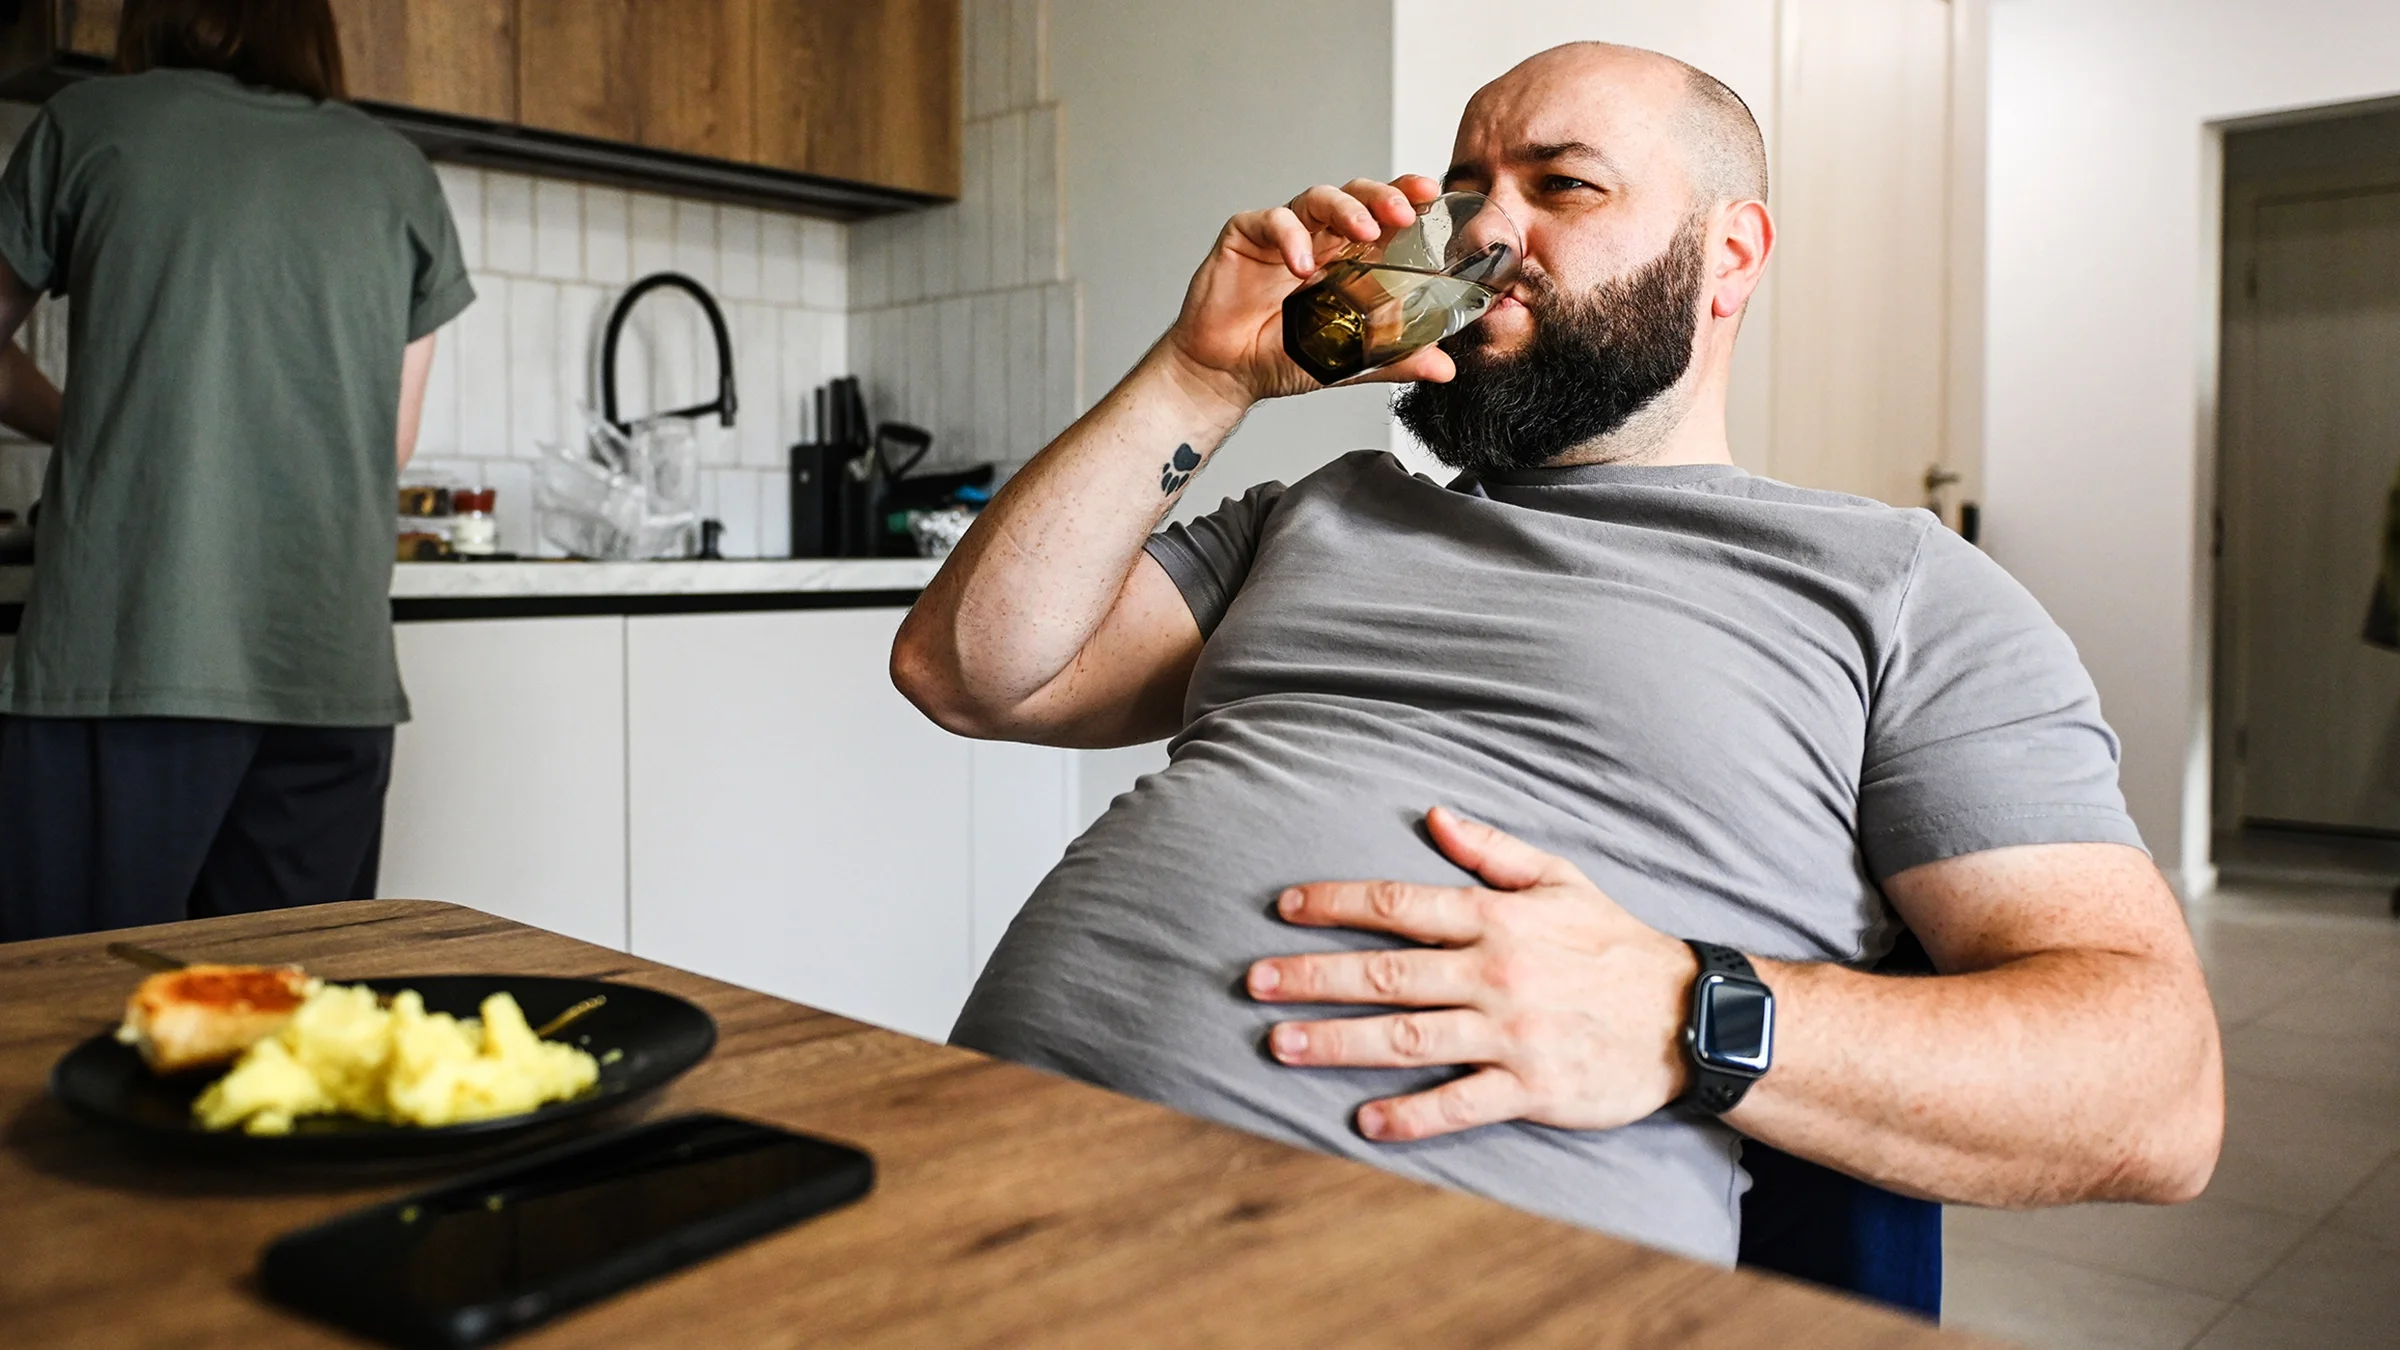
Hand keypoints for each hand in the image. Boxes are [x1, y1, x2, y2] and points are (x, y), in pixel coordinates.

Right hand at [1158, 174, 1454, 408]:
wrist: (1227, 374)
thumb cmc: (1280, 357)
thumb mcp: (1347, 361)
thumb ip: (1393, 358)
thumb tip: (1444, 369)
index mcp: (1346, 258)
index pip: (1383, 216)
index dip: (1407, 197)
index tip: (1433, 193)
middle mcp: (1318, 238)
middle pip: (1356, 196)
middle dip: (1383, 195)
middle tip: (1403, 212)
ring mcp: (1282, 234)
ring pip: (1319, 198)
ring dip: (1346, 209)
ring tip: (1363, 230)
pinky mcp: (1245, 235)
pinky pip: (1272, 221)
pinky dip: (1290, 236)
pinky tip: (1300, 264)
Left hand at [1246, 807, 1701, 1142]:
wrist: (1690, 1017)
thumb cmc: (1617, 945)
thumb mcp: (1562, 879)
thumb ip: (1492, 851)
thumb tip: (1435, 814)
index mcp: (1499, 919)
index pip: (1400, 905)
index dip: (1336, 904)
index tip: (1285, 908)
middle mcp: (1497, 975)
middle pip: (1386, 974)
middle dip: (1313, 976)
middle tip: (1254, 982)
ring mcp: (1512, 1035)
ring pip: (1409, 1039)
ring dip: (1339, 1043)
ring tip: (1281, 1045)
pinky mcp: (1531, 1089)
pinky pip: (1460, 1104)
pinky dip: (1411, 1116)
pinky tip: (1364, 1122)